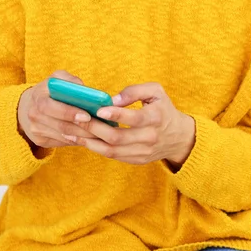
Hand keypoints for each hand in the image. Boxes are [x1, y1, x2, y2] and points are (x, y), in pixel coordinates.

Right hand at [17, 70, 100, 148]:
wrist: (27, 106)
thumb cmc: (49, 90)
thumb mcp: (56, 78)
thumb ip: (69, 80)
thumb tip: (84, 89)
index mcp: (38, 97)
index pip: (51, 107)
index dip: (69, 112)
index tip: (87, 116)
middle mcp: (34, 115)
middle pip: (61, 125)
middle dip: (83, 128)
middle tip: (100, 128)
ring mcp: (36, 130)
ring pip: (64, 136)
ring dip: (84, 136)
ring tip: (100, 133)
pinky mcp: (40, 141)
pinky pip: (62, 142)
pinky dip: (78, 140)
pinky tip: (91, 137)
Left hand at [65, 82, 195, 166]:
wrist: (178, 137)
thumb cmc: (163, 109)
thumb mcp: (156, 92)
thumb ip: (135, 91)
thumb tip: (113, 99)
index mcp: (155, 118)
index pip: (134, 118)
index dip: (116, 114)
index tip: (99, 109)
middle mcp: (149, 137)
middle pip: (118, 137)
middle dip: (95, 128)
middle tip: (78, 118)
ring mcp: (142, 152)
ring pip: (112, 150)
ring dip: (90, 142)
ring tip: (72, 132)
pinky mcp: (136, 160)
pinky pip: (113, 156)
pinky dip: (96, 149)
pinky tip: (84, 140)